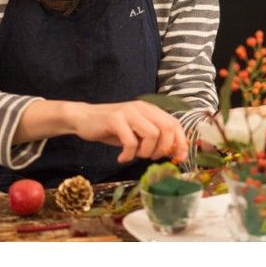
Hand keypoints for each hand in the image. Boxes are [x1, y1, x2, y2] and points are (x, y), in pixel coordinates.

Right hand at [69, 100, 187, 162]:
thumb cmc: (113, 129)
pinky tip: (121, 158)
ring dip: (146, 152)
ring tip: (135, 155)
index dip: (180, 142)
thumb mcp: (137, 133)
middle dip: (163, 148)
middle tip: (151, 157)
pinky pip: (130, 141)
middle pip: (167, 128)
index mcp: (151, 110)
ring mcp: (129, 112)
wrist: (84, 118)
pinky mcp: (115, 119)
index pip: (175, 124)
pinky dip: (129, 155)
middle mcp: (143, 108)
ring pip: (152, 134)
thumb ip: (155, 139)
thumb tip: (175, 153)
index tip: (179, 158)